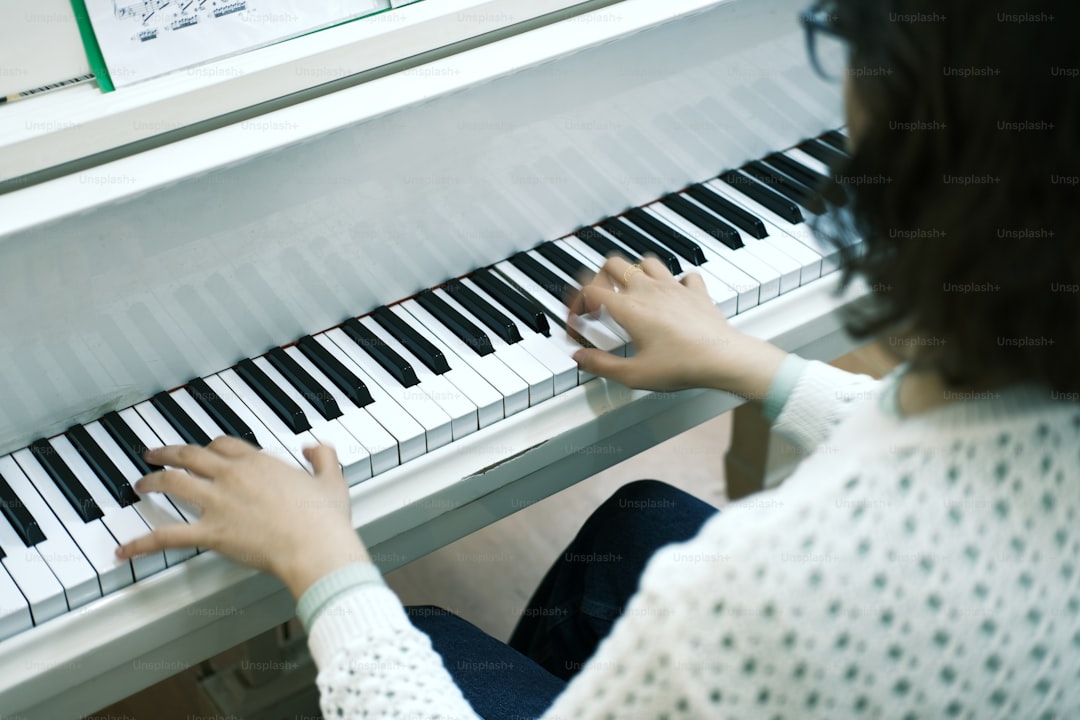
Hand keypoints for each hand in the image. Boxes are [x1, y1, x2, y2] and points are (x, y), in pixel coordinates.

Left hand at [115, 437, 369, 598]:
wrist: (315, 544)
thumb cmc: (324, 518)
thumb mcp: (332, 479)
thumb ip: (323, 458)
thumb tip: (316, 447)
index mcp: (259, 462)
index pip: (224, 445)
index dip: (210, 446)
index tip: (205, 450)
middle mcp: (233, 476)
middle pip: (190, 455)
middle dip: (168, 452)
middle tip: (154, 454)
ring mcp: (218, 503)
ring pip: (173, 483)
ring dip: (152, 482)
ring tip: (140, 485)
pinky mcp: (211, 533)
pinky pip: (167, 536)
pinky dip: (142, 543)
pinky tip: (124, 550)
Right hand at [569, 255, 786, 399]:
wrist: (724, 359)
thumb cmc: (683, 365)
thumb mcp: (634, 374)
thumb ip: (601, 365)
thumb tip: (580, 358)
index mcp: (629, 308)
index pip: (589, 291)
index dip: (576, 304)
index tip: (578, 322)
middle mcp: (649, 290)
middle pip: (613, 264)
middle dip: (599, 278)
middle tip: (599, 300)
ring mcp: (674, 287)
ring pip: (645, 261)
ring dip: (634, 273)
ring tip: (630, 292)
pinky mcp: (696, 291)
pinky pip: (683, 274)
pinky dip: (674, 281)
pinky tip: (672, 295)